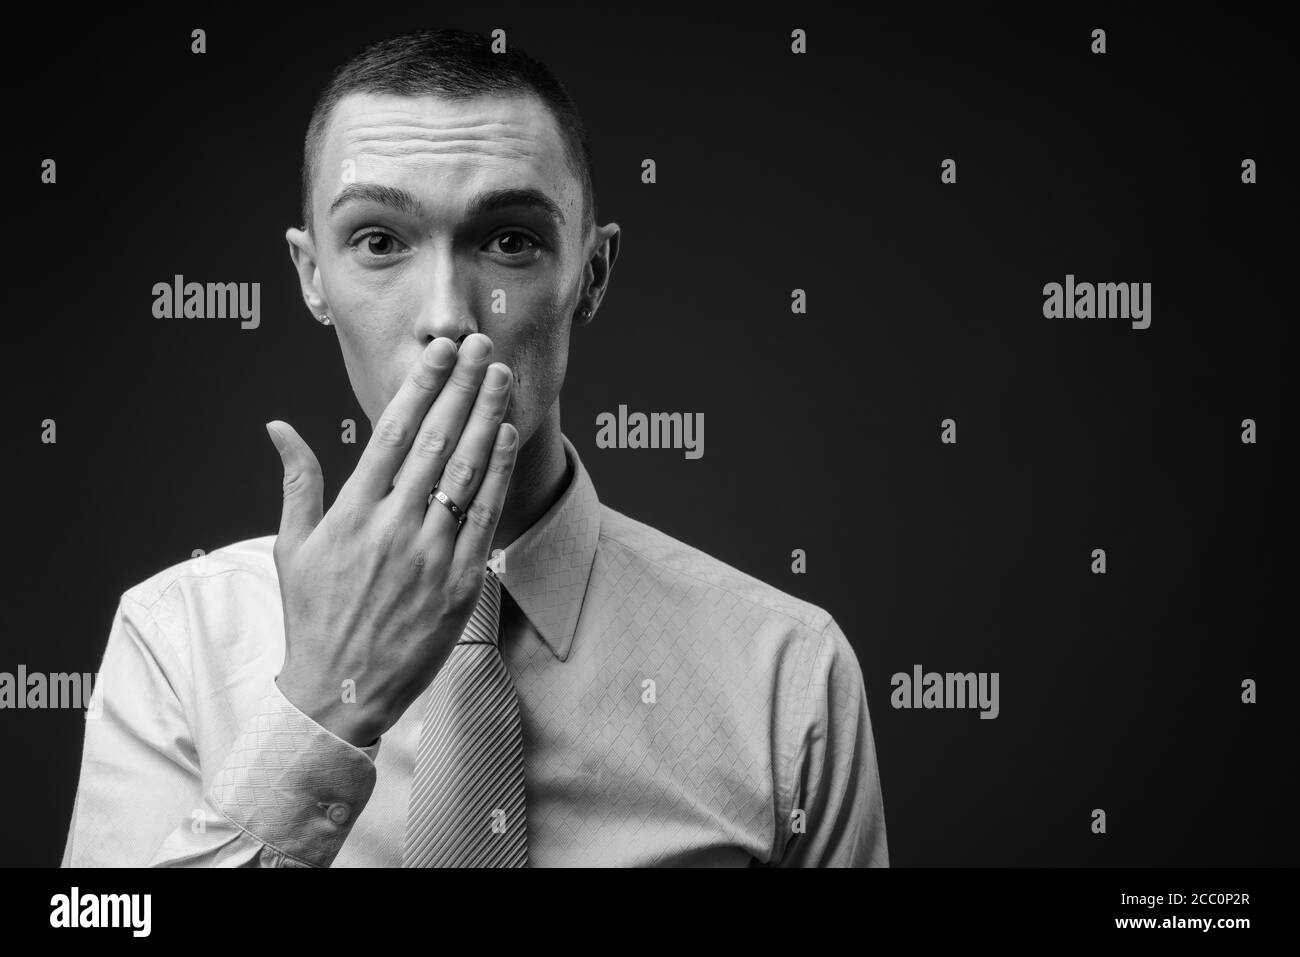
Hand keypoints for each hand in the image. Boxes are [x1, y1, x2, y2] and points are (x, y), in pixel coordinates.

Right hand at [264, 333, 517, 745]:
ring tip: (502, 376)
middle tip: (482, 345)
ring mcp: (429, 554)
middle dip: (461, 387)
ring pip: (464, 471)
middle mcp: (392, 527)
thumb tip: (278, 425)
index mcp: (351, 514)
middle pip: (434, 441)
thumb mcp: (290, 547)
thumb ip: (296, 482)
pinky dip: (496, 474)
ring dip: (486, 417)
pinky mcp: (459, 583)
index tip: (439, 352)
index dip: (420, 387)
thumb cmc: (312, 617)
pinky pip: (483, 517)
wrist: (339, 693)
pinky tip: (504, 436)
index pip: (391, 433)